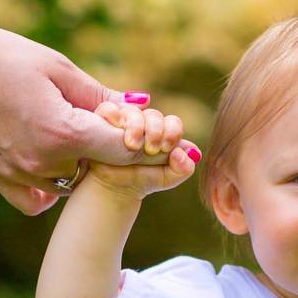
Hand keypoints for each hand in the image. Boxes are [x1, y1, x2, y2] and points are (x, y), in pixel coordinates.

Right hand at [0, 18, 172, 213]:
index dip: (144, 147)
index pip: (125, 152)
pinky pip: (40, 200)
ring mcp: (22, 177)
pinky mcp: (2, 182)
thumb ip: (101, 97)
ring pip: (72, 186)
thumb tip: (138, 113)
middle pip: (99, 171)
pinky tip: (46, 162)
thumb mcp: (58, 68)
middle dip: (109, 154)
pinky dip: (49, 188)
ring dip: (78, 168)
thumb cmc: (1, 56)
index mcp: (65, 133)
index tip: (153, 141)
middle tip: (105, 132)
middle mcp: (45, 163)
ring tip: (65, 135)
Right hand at [84, 103, 201, 199]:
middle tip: (151, 150)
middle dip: (155, 131)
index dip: (172, 132)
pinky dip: (114, 114)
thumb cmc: (143, 180)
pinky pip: (108, 108)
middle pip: (154, 115)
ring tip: (133, 146)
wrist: (115, 188)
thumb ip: (183, 168)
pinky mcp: (105, 120)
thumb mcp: (167, 178)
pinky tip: (118, 127)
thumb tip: (192, 152)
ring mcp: (125, 120)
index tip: (167, 148)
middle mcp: (145, 123)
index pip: (173, 123)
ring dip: (136, 127)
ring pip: (133, 111)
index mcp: (163, 133)